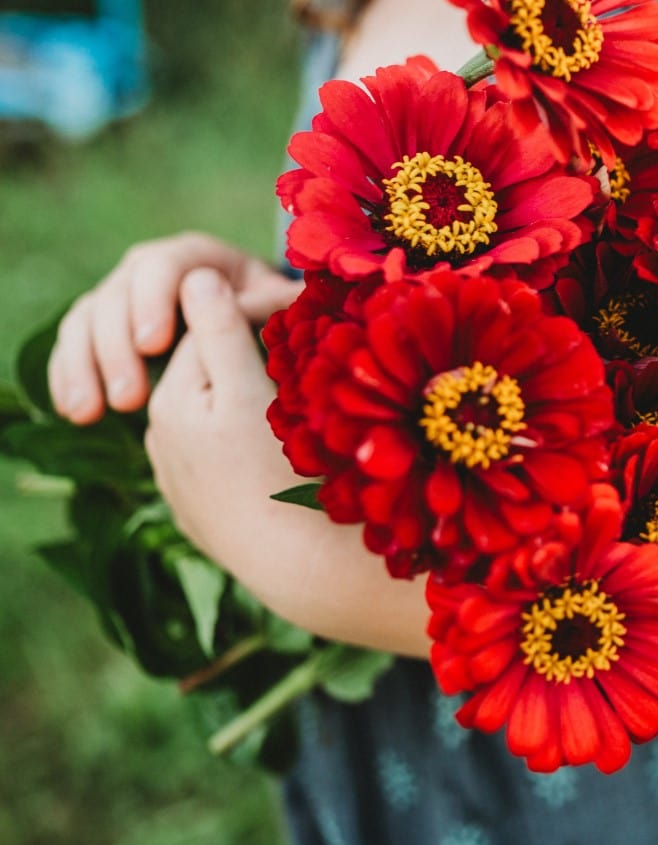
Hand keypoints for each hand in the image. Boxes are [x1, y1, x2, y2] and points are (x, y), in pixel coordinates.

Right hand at [48, 232, 300, 423]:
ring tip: (91, 413)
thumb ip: (271, 305)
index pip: (165, 265)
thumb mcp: (282, 310)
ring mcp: (126, 295)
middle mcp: (155, 268)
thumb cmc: (278, 321)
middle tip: (130, 398)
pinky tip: (76, 412)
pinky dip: (69, 376)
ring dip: (83, 366)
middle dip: (115, 345)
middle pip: (118, 293)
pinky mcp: (105, 326)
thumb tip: (245, 307)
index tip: (153, 346)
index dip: (153, 301)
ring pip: (87, 318)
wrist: (261, 336)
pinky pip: (74, 344)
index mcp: (200, 256)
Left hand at [144, 267, 299, 565]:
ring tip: (302, 402)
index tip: (302, 306)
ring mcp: (184, 485)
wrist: (297, 567)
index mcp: (170, 404)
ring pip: (220, 421)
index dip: (256, 312)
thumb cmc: (277, 469)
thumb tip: (198, 277)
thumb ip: (219, 330)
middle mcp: (163, 443)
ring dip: (251, 403)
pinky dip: (252, 448)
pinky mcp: (208, 516)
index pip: (209, 334)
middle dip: (251, 356)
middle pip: (211, 377)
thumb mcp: (247, 389)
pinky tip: (288, 457)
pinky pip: (229, 463)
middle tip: (307, 348)